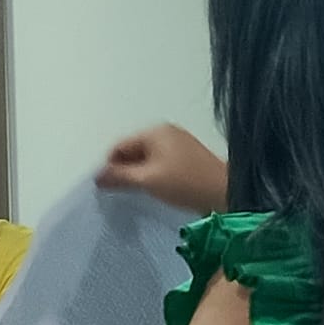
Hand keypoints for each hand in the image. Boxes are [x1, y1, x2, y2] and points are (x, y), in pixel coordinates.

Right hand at [97, 125, 227, 213]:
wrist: (226, 193)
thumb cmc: (185, 184)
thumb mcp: (147, 180)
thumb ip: (119, 176)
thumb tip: (97, 176)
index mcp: (154, 132)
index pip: (119, 146)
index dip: (109, 166)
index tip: (106, 188)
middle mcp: (165, 132)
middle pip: (132, 150)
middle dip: (123, 170)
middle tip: (120, 193)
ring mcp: (177, 143)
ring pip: (145, 158)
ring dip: (138, 175)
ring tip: (138, 193)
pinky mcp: (186, 157)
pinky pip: (159, 163)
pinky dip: (152, 175)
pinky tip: (154, 190)